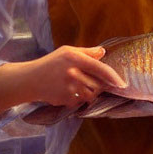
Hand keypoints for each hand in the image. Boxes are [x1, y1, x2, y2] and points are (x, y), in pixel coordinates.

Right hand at [0, 45, 126, 118]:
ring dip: (89, 92)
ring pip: (90, 95)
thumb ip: (87, 52)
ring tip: (78, 85)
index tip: (122, 84)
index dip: (113, 77)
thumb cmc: (51, 63)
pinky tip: (68, 91)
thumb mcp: (67, 51)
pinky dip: (78, 98)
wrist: (30, 80)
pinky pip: (80, 101)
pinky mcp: (64, 100)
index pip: (100, 68)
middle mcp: (72, 73)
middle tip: (89, 80)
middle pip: (97, 84)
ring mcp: (68, 88)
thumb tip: (103, 52)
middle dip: (98, 84)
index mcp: (74, 58)